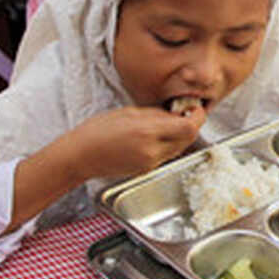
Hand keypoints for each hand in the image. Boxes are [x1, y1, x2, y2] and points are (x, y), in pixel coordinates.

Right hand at [68, 106, 205, 180]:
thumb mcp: (129, 113)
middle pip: (188, 139)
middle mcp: (152, 150)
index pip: (189, 127)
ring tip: (167, 125)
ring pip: (179, 148)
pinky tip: (155, 137)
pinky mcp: (147, 170)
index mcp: (147, 131)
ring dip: (180, 136)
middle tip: (183, 114)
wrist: (81, 155)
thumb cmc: (98, 130)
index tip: (195, 108)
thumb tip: (177, 113)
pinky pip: (166, 156)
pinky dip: (168, 145)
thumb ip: (157, 114)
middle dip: (191, 125)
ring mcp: (150, 163)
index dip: (197, 117)